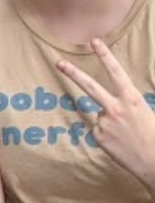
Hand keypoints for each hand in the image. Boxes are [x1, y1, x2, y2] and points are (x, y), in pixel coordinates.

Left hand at [56, 38, 154, 194]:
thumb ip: (126, 104)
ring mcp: (104, 123)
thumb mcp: (145, 111)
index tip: (94, 42)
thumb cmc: (152, 135)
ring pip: (101, 115)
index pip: (116, 72)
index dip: (105, 56)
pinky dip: (108, 134)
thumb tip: (109, 107)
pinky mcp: (98, 136)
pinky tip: (120, 142)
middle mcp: (115, 108)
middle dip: (73, 73)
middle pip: (90, 86)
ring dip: (111, 121)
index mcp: (131, 99)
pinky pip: (100, 130)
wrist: (154, 161)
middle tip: (58, 62)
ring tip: (127, 134)